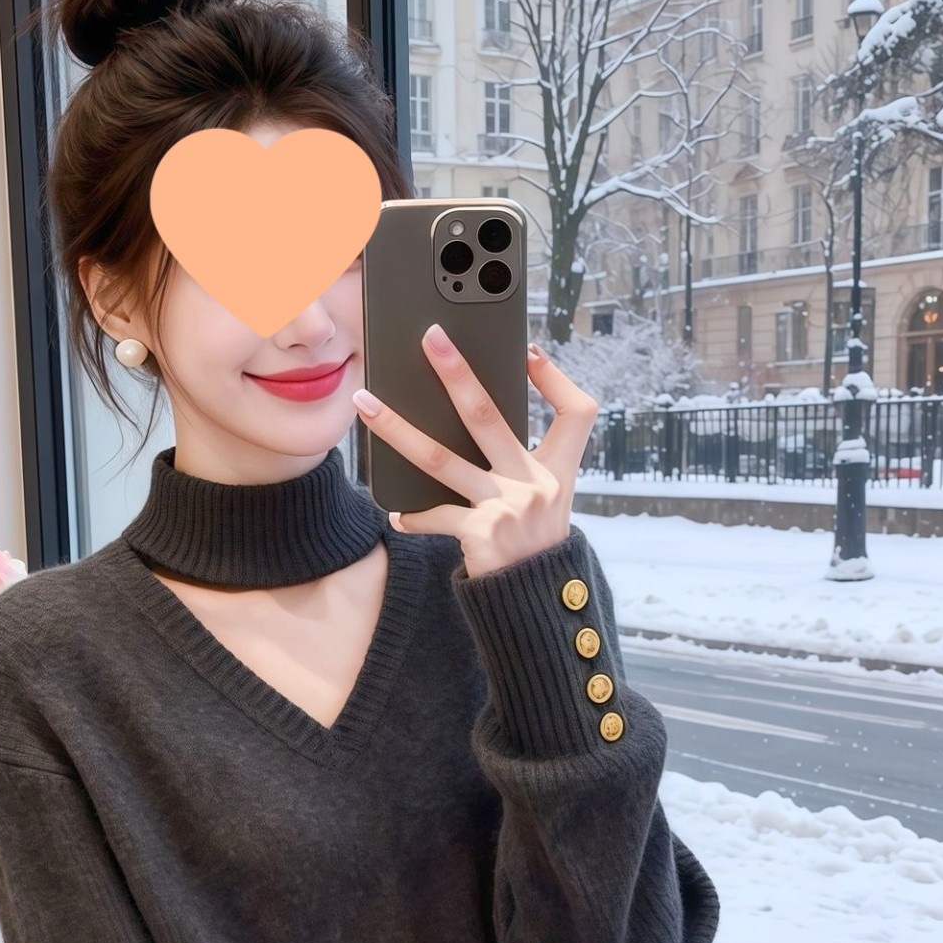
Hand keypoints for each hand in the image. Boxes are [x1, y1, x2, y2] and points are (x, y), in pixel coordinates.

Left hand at [352, 327, 598, 578]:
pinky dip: (412, 516)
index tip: (528, 351)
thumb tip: (464, 418)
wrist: (535, 604)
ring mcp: (506, 508)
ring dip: (397, 429)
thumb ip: (519, 462)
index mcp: (557, 470)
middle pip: (488, 416)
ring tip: (364, 404)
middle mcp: (535, 484)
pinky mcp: (481, 535)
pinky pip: (434, 516)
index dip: (557, 380)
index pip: (577, 413)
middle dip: (457, 373)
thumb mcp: (545, 501)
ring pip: (440, 459)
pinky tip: (397, 514)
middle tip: (430, 337)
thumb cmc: (532, 545)